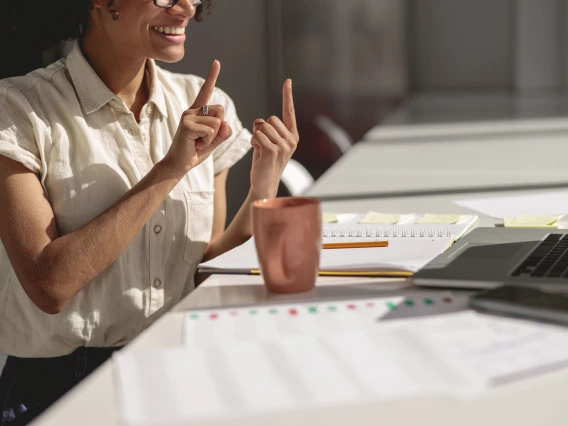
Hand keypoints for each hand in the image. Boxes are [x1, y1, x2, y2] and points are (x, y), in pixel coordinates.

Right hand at [161, 60, 232, 177]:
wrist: (179, 165)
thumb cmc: (195, 151)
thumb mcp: (213, 141)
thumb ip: (223, 132)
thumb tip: (226, 124)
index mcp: (197, 111)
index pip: (206, 91)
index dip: (212, 76)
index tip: (216, 62)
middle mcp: (191, 110)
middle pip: (220, 110)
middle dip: (218, 128)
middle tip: (203, 139)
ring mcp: (188, 116)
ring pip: (216, 123)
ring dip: (212, 137)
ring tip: (198, 142)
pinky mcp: (186, 124)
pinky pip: (210, 130)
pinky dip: (207, 141)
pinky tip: (195, 144)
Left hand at [250, 79, 298, 198]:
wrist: (264, 184)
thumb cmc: (264, 163)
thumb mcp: (267, 142)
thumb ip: (266, 129)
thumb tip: (259, 121)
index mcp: (292, 136)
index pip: (289, 112)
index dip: (287, 96)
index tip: (287, 81)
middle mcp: (292, 140)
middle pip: (270, 119)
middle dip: (261, 129)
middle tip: (263, 145)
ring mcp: (284, 146)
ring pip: (262, 127)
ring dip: (256, 137)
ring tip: (260, 151)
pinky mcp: (273, 151)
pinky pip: (257, 135)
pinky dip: (254, 142)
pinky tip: (258, 153)